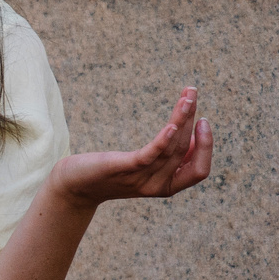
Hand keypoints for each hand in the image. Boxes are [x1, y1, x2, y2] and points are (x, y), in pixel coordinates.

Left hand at [51, 87, 214, 207]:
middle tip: (192, 93)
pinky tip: (173, 125)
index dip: (207, 147)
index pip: (200, 171)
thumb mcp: (143, 167)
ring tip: (187, 95)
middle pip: (186, 152)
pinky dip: (164, 140)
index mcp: (166, 186)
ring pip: (171, 148)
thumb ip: (165, 159)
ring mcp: (139, 178)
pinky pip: (149, 155)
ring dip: (182, 118)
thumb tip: (189, 137)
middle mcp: (157, 186)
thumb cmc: (109, 172)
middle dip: (193, 120)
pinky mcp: (121, 168)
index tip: (203, 120)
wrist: (72, 186)